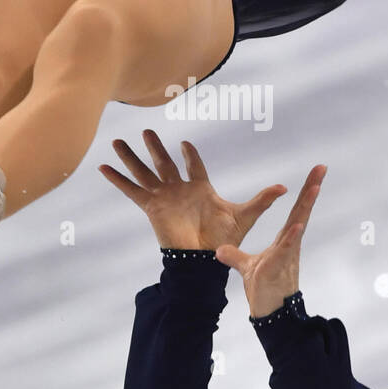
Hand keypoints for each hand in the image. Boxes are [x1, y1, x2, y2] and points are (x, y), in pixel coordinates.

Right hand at [98, 129, 286, 250]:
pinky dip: (117, 179)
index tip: (185, 143)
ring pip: (144, 171)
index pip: (194, 166)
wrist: (203, 258)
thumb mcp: (245, 214)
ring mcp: (163, 196)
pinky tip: (103, 167)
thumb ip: (262, 199)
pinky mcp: (151, 206)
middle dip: (156, 147)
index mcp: (200, 188)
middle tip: (147, 130)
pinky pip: (131, 190)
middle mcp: (179, 190)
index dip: (189, 155)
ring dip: (131, 156)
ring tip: (118, 140)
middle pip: (163, 162)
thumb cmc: (222, 238)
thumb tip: (285, 187)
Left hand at [215, 164, 325, 317]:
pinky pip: (287, 249)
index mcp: (284, 241)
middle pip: (302, 211)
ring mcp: (287, 254)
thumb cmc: (264, 290)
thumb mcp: (247, 267)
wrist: (270, 313)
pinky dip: (291, 238)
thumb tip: (220, 250)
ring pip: (298, 225)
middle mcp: (290, 244)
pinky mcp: (279, 266)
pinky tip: (296, 226)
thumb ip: (235, 256)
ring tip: (314, 188)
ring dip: (306, 207)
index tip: (314, 174)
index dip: (304, 193)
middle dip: (311, 189)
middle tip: (321, 168)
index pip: (295, 212)